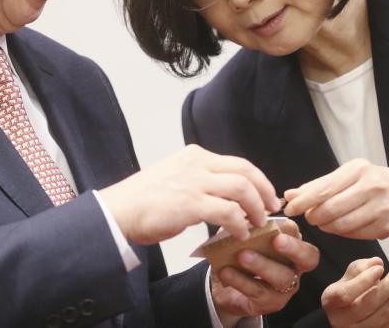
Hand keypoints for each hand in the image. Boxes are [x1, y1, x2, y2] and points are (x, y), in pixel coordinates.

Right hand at [100, 144, 279, 244]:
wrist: (117, 212)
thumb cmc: (142, 201)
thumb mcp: (175, 178)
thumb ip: (199, 182)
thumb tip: (224, 200)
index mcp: (195, 156)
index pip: (237, 163)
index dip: (258, 180)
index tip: (267, 195)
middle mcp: (197, 163)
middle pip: (245, 171)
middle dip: (264, 191)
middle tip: (272, 208)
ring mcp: (194, 182)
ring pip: (241, 188)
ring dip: (256, 207)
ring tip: (259, 223)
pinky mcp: (190, 203)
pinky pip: (227, 211)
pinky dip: (239, 223)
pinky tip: (240, 234)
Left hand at [211, 219, 319, 326]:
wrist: (224, 283)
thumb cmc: (239, 252)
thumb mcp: (242, 234)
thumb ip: (247, 221)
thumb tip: (245, 206)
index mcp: (291, 245)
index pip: (301, 235)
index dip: (293, 231)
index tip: (280, 224)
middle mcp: (294, 266)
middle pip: (307, 258)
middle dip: (294, 248)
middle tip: (277, 240)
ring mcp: (284, 287)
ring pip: (282, 277)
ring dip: (262, 264)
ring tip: (242, 255)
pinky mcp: (269, 303)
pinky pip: (258, 292)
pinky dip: (241, 280)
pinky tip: (226, 271)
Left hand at [282, 159, 388, 239]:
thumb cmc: (372, 182)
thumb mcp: (348, 175)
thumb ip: (318, 185)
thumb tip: (289, 195)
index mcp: (358, 169)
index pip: (324, 188)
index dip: (303, 201)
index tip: (289, 209)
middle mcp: (372, 186)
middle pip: (331, 209)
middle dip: (315, 216)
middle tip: (310, 217)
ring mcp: (381, 208)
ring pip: (342, 225)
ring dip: (327, 227)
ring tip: (325, 222)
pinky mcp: (386, 227)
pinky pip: (355, 235)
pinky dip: (343, 233)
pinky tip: (342, 226)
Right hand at [322, 258, 388, 327]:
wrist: (348, 315)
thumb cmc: (347, 293)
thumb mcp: (346, 278)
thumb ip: (359, 267)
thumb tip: (376, 263)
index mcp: (331, 302)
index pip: (346, 293)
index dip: (364, 280)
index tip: (380, 268)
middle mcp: (342, 321)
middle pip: (369, 304)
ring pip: (384, 314)